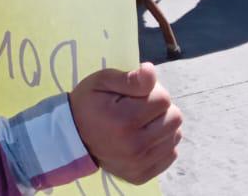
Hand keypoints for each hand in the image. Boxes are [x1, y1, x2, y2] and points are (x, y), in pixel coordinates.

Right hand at [69, 64, 183, 183]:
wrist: (73, 137)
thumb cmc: (90, 104)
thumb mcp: (102, 82)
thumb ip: (129, 78)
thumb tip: (151, 71)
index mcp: (124, 121)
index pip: (164, 99)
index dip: (151, 91)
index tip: (135, 94)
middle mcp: (134, 147)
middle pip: (174, 119)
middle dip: (159, 108)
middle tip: (139, 108)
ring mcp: (138, 164)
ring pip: (175, 136)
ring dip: (162, 125)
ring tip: (142, 122)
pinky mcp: (141, 175)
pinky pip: (170, 154)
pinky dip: (161, 143)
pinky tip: (144, 138)